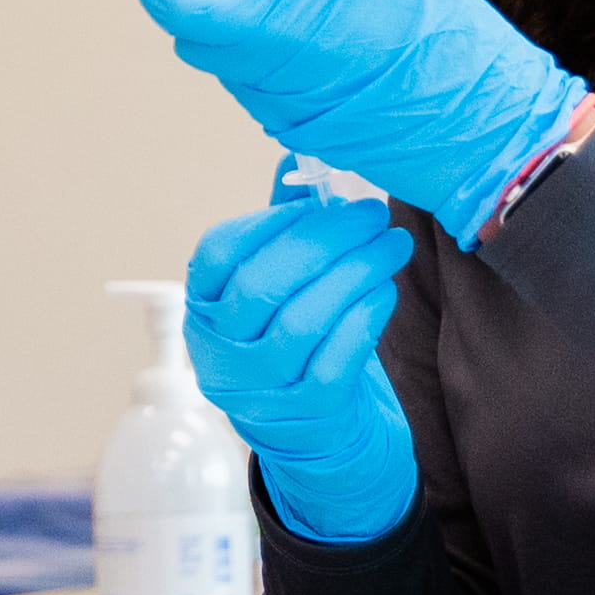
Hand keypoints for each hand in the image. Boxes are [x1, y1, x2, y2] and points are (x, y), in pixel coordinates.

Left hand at [131, 0, 587, 240]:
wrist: (475, 124)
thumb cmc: (444, 34)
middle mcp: (268, 34)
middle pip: (171, 1)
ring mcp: (268, 85)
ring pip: (195, 46)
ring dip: (205, 19)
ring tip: (249, 1)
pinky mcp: (279, 121)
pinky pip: (236, 80)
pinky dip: (241, 56)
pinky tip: (287, 44)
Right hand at [184, 197, 420, 545]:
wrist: (311, 434)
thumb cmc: (291, 340)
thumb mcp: (271, 289)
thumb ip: (281, 228)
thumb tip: (297, 160)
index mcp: (203, 311)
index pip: (217, 256)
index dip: (267, 222)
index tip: (317, 201)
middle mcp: (220, 353)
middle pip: (263, 285)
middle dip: (325, 240)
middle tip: (371, 214)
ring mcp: (259, 388)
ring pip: (303, 320)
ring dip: (355, 272)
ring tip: (391, 243)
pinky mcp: (305, 413)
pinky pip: (337, 359)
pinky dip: (365, 317)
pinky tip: (384, 289)